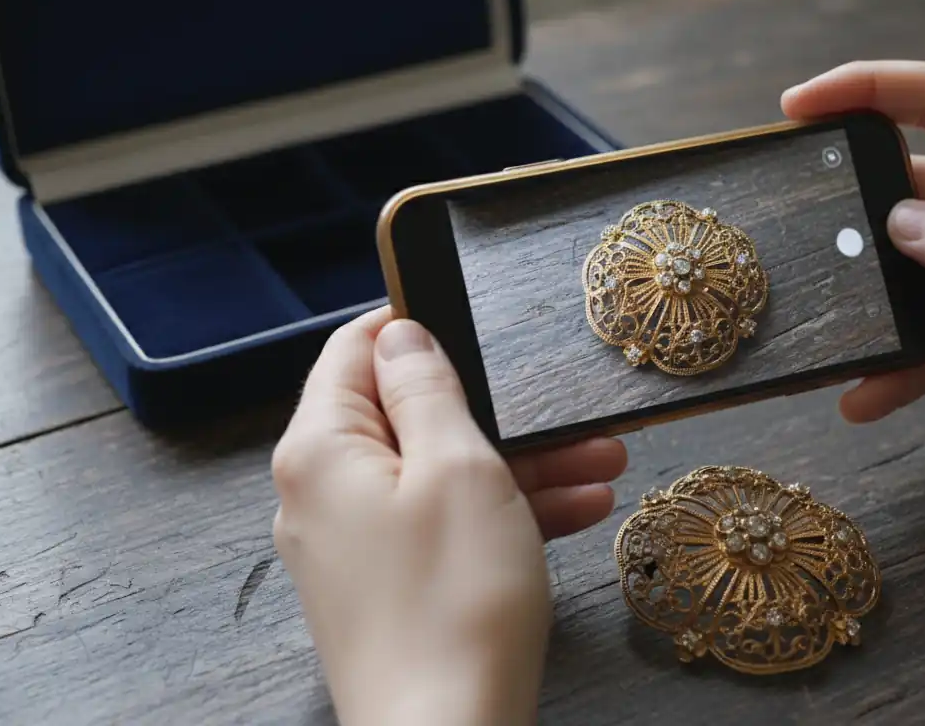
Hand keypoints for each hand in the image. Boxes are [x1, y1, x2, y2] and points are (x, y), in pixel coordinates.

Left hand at [271, 306, 626, 725]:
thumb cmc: (453, 604)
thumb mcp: (458, 468)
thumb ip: (427, 389)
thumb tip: (401, 338)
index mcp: (321, 451)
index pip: (353, 354)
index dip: (411, 328)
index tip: (470, 320)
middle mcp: (322, 496)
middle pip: (409, 422)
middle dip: (498, 417)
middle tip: (572, 418)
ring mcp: (353, 548)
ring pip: (438, 479)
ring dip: (519, 468)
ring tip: (603, 468)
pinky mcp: (385, 590)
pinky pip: (442, 530)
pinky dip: (500, 518)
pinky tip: (577, 515)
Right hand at [782, 60, 924, 511]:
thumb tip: (897, 223)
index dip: (870, 87)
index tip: (801, 106)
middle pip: (905, 190)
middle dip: (846, 208)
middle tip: (792, 236)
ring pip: (901, 274)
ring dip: (863, 302)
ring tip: (822, 326)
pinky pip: (918, 346)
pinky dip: (890, 369)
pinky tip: (861, 397)